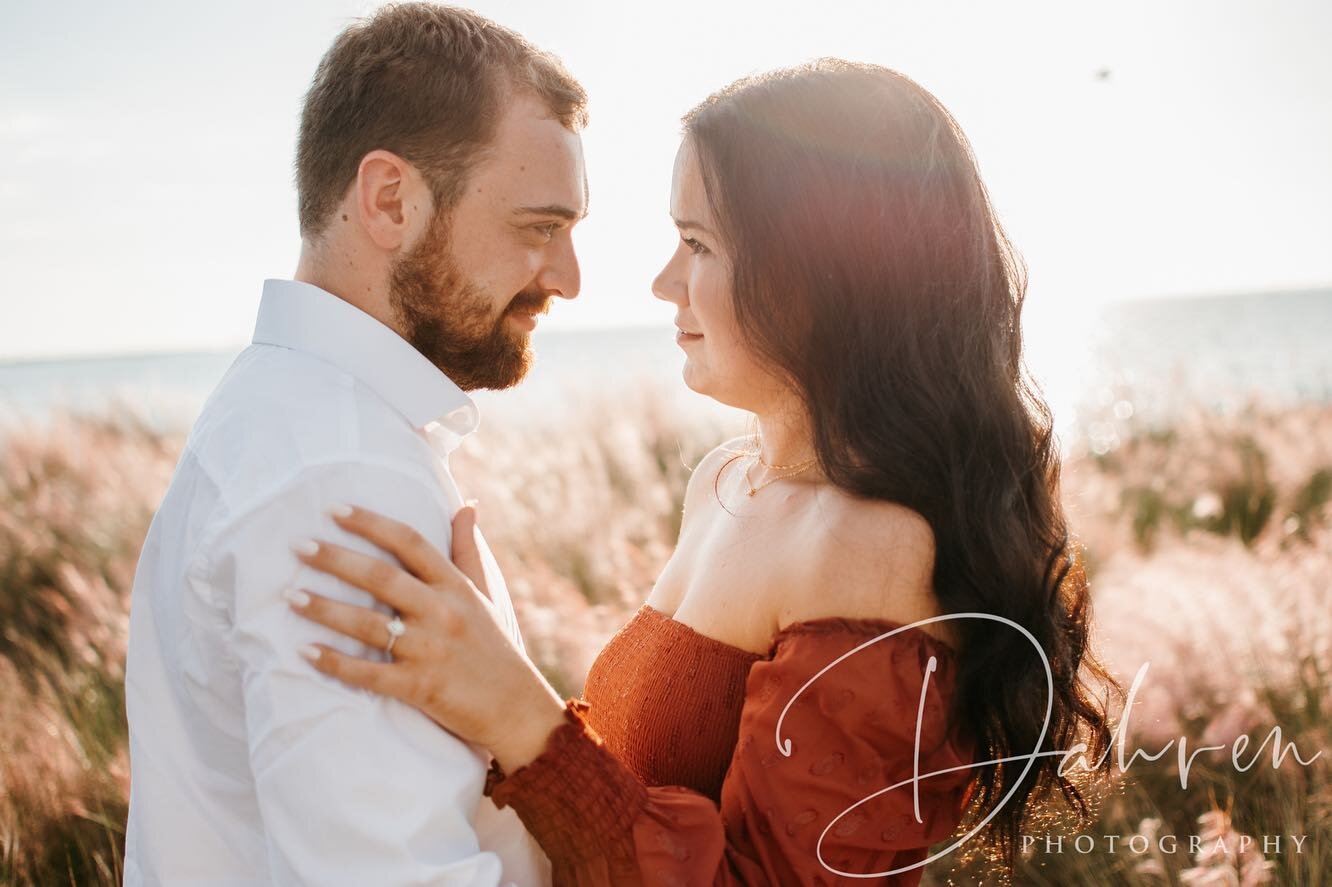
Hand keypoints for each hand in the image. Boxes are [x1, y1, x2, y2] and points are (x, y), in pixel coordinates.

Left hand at [288, 504, 566, 771]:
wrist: (516, 708)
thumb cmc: (494, 646)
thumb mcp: (485, 593)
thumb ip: (469, 550)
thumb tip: (466, 505)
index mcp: (455, 586)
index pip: (410, 543)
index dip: (371, 523)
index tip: (335, 510)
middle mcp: (442, 612)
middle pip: (382, 578)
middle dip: (335, 559)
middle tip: (298, 545)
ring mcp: (430, 650)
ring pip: (369, 624)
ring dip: (325, 609)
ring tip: (290, 595)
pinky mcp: (420, 688)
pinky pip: (369, 674)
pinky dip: (336, 663)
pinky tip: (305, 652)